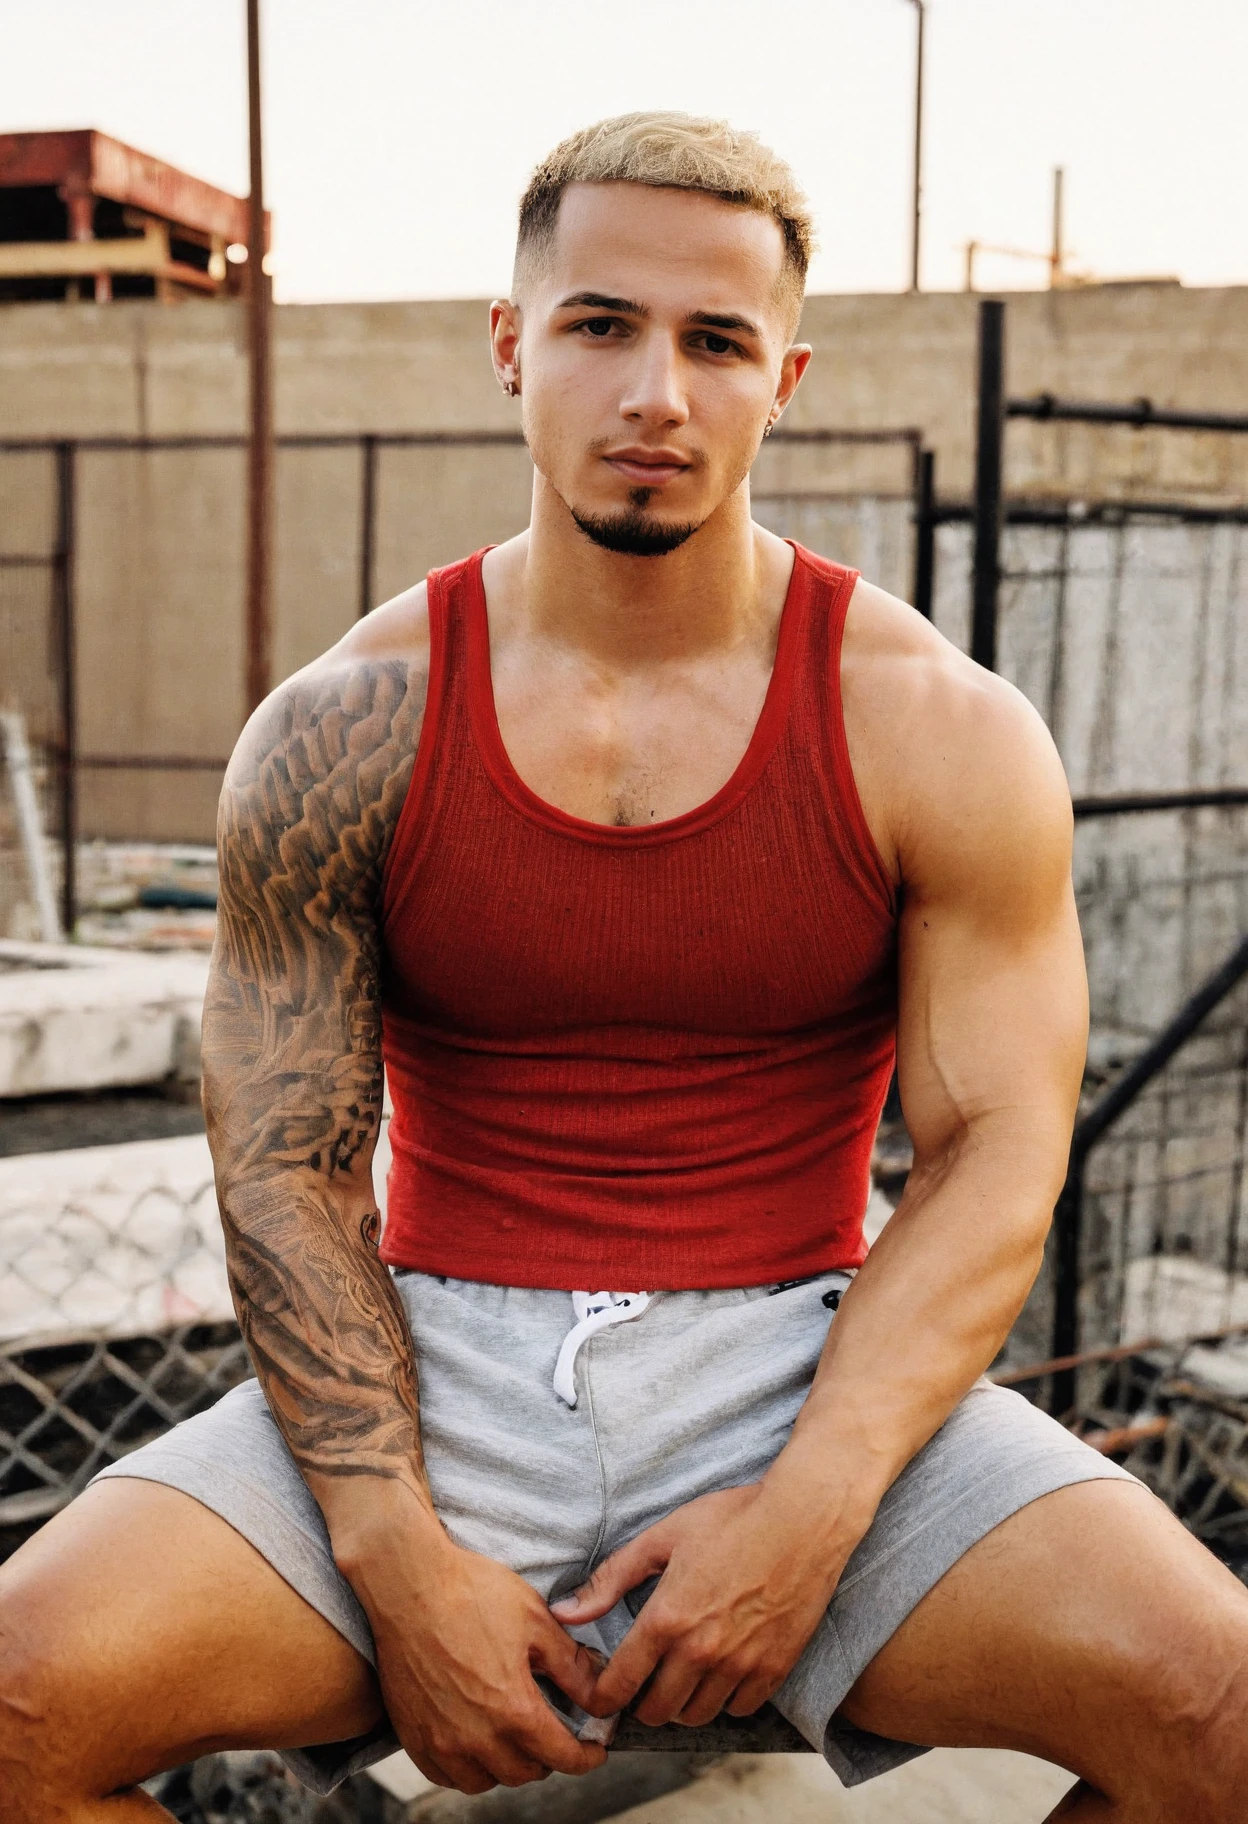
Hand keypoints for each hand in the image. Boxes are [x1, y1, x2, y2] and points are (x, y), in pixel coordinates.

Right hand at [347, 1528, 607, 1793]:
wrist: (408, 1584)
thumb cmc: (472, 1593)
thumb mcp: (535, 1619)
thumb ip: (571, 1665)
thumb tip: (599, 1694)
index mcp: (513, 1710)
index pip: (561, 1757)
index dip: (585, 1758)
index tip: (594, 1752)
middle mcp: (477, 1737)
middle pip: (523, 1773)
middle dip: (546, 1758)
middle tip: (553, 1734)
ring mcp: (440, 1740)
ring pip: (484, 1781)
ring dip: (505, 1767)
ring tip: (513, 1739)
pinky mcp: (412, 1735)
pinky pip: (445, 1775)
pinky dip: (465, 1768)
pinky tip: (474, 1743)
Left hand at [551, 1482, 846, 1728]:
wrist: (804, 1519)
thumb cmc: (732, 1519)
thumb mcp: (664, 1536)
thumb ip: (611, 1579)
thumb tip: (564, 1611)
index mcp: (666, 1618)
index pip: (619, 1686)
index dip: (600, 1699)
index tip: (599, 1696)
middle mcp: (700, 1651)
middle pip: (655, 1712)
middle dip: (641, 1701)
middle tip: (644, 1679)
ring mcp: (740, 1665)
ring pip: (697, 1716)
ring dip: (683, 1702)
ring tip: (683, 1674)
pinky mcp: (774, 1669)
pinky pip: (740, 1709)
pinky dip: (726, 1699)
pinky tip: (722, 1670)